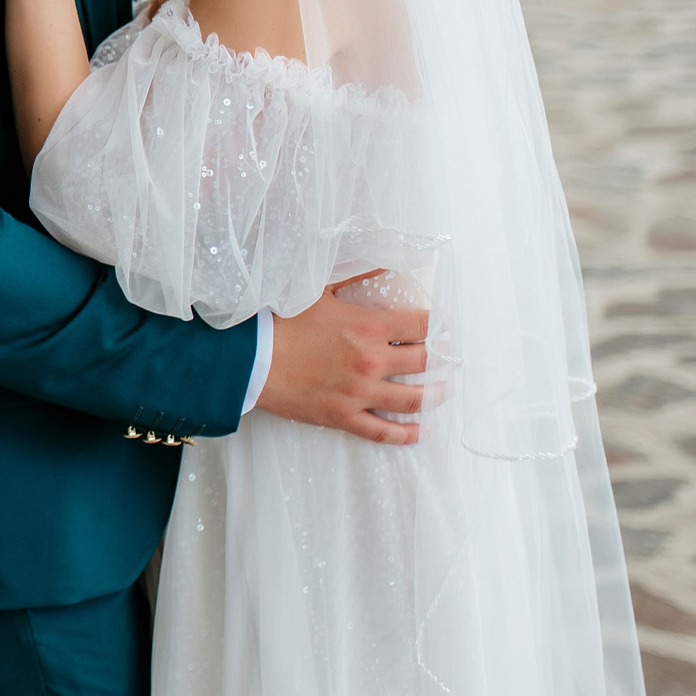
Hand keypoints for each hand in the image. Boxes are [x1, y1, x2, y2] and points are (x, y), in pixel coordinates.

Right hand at [256, 273, 433, 444]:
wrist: (248, 359)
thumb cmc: (280, 322)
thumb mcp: (319, 290)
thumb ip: (356, 275)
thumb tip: (385, 261)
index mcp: (369, 327)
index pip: (423, 325)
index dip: (439, 325)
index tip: (443, 327)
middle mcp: (371, 362)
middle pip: (425, 362)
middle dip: (441, 358)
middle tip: (447, 357)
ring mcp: (360, 393)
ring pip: (413, 399)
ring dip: (434, 395)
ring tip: (442, 391)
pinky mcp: (343, 417)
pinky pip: (382, 431)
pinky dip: (406, 434)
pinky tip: (420, 432)